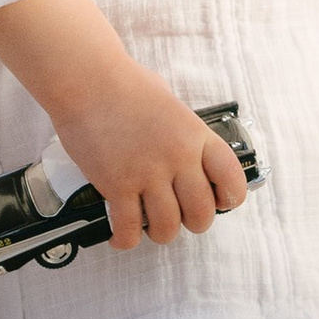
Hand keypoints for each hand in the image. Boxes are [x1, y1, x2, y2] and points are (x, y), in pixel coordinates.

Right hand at [47, 65, 248, 246]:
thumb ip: (182, 132)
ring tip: (150, 227)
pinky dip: (125, 239)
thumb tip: (185, 155)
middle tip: (180, 217)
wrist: (86, 79)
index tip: (220, 202)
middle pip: (201, 214)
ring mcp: (147, 173)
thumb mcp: (170, 102)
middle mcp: (178, 157)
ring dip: (160, 233)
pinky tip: (121, 236)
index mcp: (196, 135)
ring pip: (166, 227)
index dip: (230, 198)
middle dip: (193, 223)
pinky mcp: (116, 185)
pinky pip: (128, 228)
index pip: (232, 180)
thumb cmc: (124, 84)